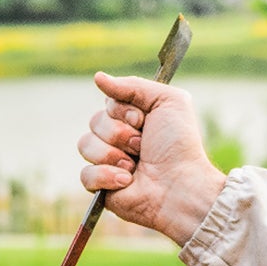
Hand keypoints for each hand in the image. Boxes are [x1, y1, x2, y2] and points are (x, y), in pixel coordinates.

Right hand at [77, 72, 227, 245]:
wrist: (181, 185)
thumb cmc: (179, 145)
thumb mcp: (167, 101)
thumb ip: (133, 85)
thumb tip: (98, 77)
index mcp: (134, 120)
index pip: (108, 104)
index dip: (123, 111)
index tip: (143, 120)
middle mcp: (119, 140)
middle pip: (94, 122)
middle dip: (120, 133)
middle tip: (143, 145)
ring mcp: (109, 164)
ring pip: (85, 145)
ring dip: (113, 153)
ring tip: (135, 165)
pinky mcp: (102, 188)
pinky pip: (85, 174)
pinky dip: (106, 175)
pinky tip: (127, 181)